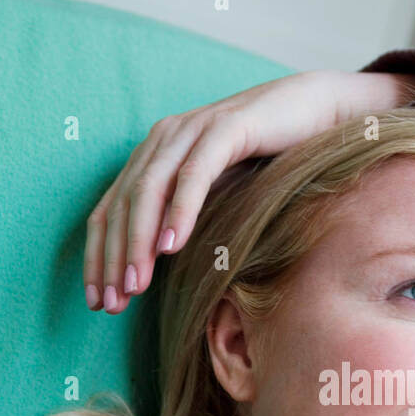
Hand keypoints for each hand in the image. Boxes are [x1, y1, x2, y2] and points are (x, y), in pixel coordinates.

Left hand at [83, 68, 414, 313]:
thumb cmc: (267, 159)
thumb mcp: (217, 193)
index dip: (98, 257)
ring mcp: (192, 130)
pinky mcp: (226, 127)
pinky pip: (194, 175)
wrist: (316, 111)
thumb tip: (159, 267)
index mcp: (153, 155)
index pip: (110, 211)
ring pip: (148, 191)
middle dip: (112, 259)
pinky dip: (179, 211)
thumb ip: (185, 216)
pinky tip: (171, 247)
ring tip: (136, 285)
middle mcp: (163, 138)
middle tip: (113, 304)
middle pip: (121, 205)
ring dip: (137, 242)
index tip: (99, 302)